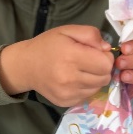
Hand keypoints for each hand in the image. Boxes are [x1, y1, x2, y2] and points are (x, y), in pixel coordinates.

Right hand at [0, 24, 114, 106]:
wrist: (25, 66)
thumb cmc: (47, 45)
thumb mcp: (67, 31)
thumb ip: (90, 34)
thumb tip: (107, 49)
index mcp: (71, 57)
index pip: (105, 64)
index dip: (105, 57)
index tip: (96, 53)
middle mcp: (70, 78)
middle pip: (104, 78)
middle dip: (101, 68)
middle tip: (89, 61)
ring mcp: (67, 93)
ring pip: (98, 88)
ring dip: (95, 79)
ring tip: (81, 70)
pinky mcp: (66, 102)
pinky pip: (87, 96)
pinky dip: (86, 88)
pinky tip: (75, 80)